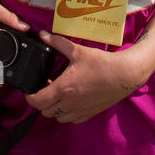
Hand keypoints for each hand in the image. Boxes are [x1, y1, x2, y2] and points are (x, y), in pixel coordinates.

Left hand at [24, 31, 145, 124]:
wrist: (124, 75)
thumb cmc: (102, 64)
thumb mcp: (78, 51)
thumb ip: (58, 43)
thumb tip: (44, 35)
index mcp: (63, 88)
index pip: (37, 101)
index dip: (30, 97)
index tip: (30, 91)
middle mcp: (69, 103)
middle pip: (45, 112)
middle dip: (41, 103)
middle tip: (45, 90)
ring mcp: (80, 110)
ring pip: (58, 118)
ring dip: (54, 109)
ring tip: (58, 96)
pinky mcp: (90, 113)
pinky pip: (72, 119)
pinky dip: (67, 113)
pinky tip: (72, 101)